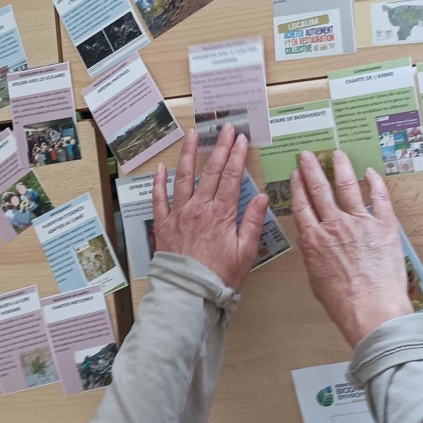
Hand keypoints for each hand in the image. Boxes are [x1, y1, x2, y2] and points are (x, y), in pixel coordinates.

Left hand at [151, 124, 269, 290]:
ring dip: (189, 154)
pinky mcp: (164, 224)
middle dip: (221, 147)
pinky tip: (161, 168)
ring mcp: (179, 214)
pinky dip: (159, 182)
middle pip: (212, 171)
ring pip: (184, 177)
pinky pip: (159, 198)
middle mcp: (199, 208)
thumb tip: (263, 197)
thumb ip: (253, 222)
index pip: (233, 177)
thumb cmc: (220, 277)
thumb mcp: (246, 252)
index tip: (242, 139)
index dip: (238, 155)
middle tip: (226, 129)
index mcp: (222, 213)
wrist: (189, 294)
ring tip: (193, 135)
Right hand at [290, 150, 411, 346]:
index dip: (297, 187)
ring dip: (340, 167)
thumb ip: (313, 256)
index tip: (295, 174)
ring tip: (336, 154)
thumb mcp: (316, 280)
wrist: (372, 310)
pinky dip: (374, 182)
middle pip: (319, 189)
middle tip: (307, 155)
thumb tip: (312, 244)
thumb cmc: (344, 303)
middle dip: (311, 169)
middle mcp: (334, 225)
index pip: (302, 205)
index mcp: (314, 239)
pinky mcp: (384, 226)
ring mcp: (360, 222)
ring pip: (346, 186)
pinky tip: (370, 173)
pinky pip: (379, 197)